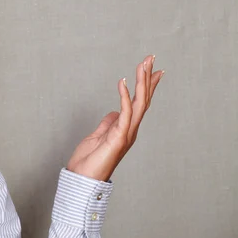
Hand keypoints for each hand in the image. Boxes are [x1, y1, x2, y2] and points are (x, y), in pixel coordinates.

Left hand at [66, 55, 163, 181]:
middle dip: (147, 77)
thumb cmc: (89, 161)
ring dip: (141, 82)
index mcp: (126, 128)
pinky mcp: (118, 137)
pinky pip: (124, 113)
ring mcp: (126, 133)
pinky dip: (124, 96)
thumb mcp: (98, 136)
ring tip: (143, 64)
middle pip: (143, 99)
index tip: (153, 69)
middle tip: (151, 58)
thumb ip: (108, 123)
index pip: (140, 102)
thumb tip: (114, 112)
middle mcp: (130, 129)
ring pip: (139, 103)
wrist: (83, 179)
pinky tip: (123, 82)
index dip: (146, 85)